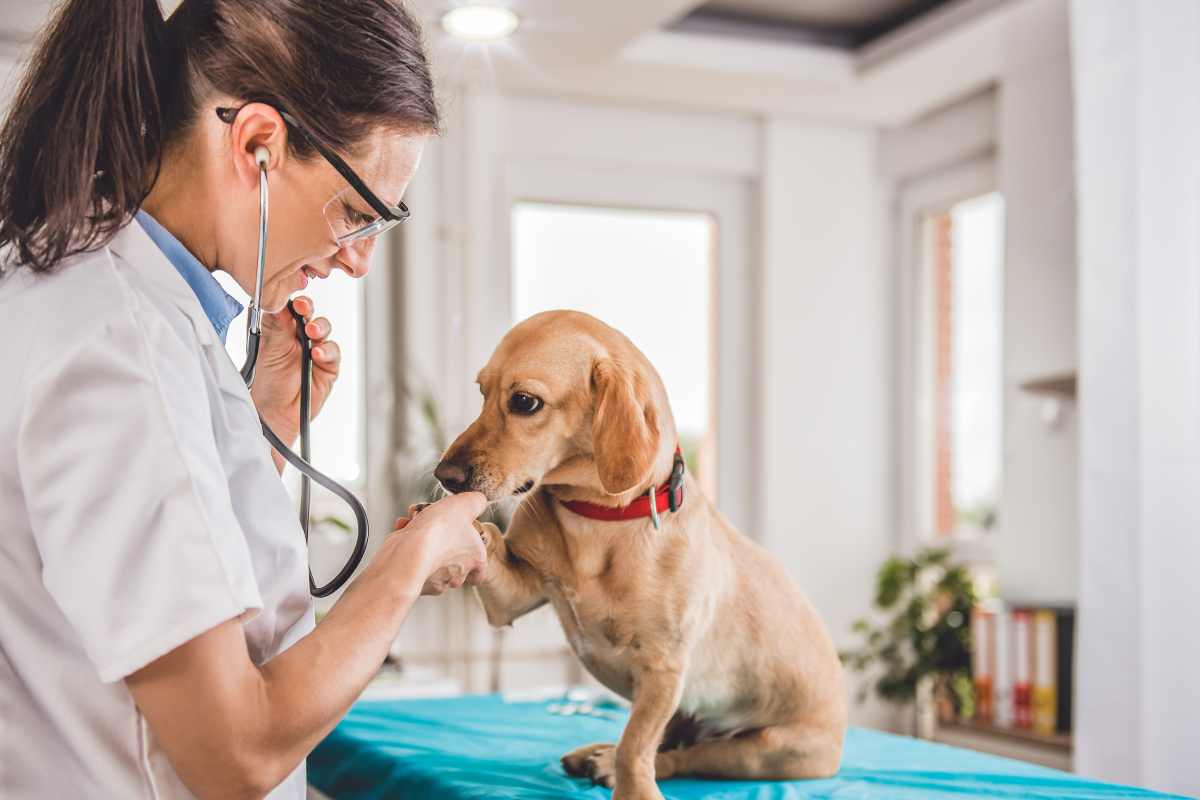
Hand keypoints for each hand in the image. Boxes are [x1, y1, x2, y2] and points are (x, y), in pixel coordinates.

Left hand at [249, 295, 339, 445]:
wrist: (275, 413)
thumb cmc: (267, 383)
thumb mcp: (269, 350)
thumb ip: (277, 326)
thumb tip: (280, 301)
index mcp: (281, 330)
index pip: (289, 307)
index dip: (292, 300)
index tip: (290, 298)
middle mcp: (299, 337)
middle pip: (309, 314)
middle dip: (308, 309)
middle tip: (303, 308)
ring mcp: (315, 350)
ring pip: (324, 329)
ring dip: (320, 327)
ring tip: (312, 332)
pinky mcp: (328, 366)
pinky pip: (333, 352)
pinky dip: (327, 350)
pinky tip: (317, 354)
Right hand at [388, 493, 487, 595]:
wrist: (407, 553)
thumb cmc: (439, 530)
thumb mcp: (465, 504)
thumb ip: (476, 502)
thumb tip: (479, 501)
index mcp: (474, 559)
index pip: (479, 571)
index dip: (473, 558)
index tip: (464, 545)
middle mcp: (456, 576)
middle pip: (453, 560)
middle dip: (441, 537)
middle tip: (433, 521)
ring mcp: (433, 581)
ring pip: (430, 557)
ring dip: (422, 537)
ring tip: (414, 520)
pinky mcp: (411, 579)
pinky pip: (411, 559)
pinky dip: (406, 543)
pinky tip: (403, 528)